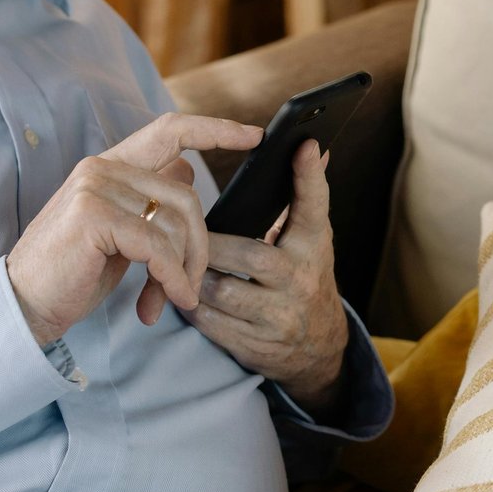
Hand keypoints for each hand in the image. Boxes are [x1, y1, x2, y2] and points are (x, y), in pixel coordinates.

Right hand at [7, 114, 263, 345]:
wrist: (24, 304)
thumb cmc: (75, 272)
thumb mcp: (122, 231)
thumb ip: (150, 200)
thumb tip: (189, 171)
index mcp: (110, 165)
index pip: (170, 130)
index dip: (214, 128)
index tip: (253, 134)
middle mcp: (101, 167)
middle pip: (186, 196)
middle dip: (199, 246)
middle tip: (191, 285)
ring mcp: (95, 187)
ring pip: (175, 223)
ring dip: (183, 269)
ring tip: (171, 298)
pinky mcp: (93, 217)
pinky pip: (158, 247)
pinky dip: (171, 278)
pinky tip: (168, 300)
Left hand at [188, 139, 348, 411]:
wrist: (318, 347)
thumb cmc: (305, 276)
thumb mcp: (311, 239)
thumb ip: (305, 199)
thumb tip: (313, 148)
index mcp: (314, 247)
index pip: (313, 207)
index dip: (308, 176)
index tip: (302, 144)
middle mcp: (300, 281)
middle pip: (247, 254)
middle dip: (207, 243)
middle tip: (179, 229)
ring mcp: (277, 316)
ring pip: (219, 290)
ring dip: (191, 275)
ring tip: (174, 261)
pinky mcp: (253, 344)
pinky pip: (209, 322)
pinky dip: (190, 305)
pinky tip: (181, 290)